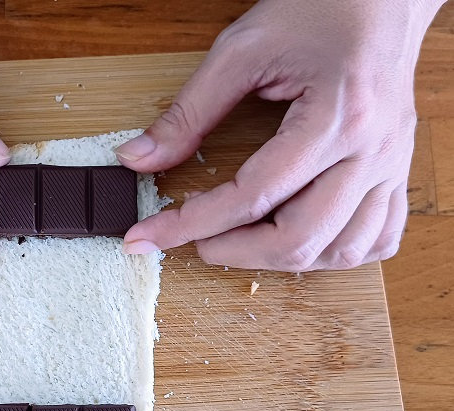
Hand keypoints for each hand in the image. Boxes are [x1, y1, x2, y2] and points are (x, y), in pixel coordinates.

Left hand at [117, 0, 444, 270]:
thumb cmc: (318, 10)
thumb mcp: (240, 52)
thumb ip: (187, 113)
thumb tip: (138, 159)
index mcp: (336, 116)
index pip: (252, 196)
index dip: (189, 224)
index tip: (147, 236)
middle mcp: (372, 151)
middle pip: (299, 240)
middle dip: (233, 252)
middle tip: (195, 241)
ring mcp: (391, 166)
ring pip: (340, 251)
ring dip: (280, 260)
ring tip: (239, 241)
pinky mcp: (397, 172)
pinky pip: (379, 239)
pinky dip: (334, 253)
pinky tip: (302, 240)